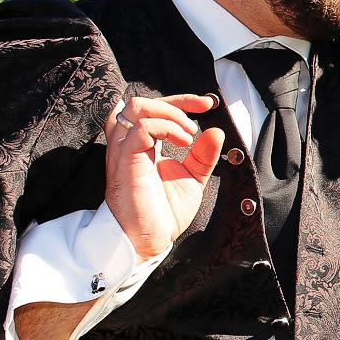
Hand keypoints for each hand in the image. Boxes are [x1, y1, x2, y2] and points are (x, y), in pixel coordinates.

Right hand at [106, 93, 223, 259]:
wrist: (149, 239)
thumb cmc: (163, 213)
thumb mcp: (192, 179)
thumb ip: (203, 156)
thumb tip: (215, 132)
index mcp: (142, 146)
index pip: (154, 109)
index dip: (181, 100)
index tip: (207, 104)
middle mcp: (129, 145)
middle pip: (141, 103)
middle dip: (175, 103)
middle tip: (196, 124)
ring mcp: (124, 151)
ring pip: (136, 108)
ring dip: (169, 114)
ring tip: (188, 136)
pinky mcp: (126, 161)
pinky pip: (141, 129)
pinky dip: (165, 127)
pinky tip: (182, 143)